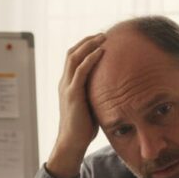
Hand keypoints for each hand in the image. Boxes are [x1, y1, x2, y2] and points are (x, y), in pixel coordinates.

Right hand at [45, 34, 105, 177]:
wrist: (72, 143)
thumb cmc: (83, 128)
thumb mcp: (90, 105)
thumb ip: (96, 94)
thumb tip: (114, 89)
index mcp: (67, 85)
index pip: (72, 59)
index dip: (84, 47)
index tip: (99, 40)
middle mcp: (64, 83)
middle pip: (71, 53)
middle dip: (87, 41)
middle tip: (103, 34)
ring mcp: (67, 88)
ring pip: (74, 57)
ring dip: (89, 45)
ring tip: (103, 38)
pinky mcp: (73, 95)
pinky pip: (80, 71)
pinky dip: (90, 58)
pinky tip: (101, 52)